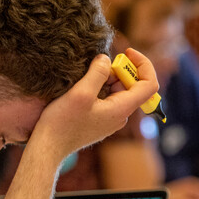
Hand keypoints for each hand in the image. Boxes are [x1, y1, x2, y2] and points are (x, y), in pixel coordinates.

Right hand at [33, 48, 159, 159]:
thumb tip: (106, 59)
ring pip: (118, 91)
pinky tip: (81, 89)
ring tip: (84, 78)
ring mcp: (110, 119)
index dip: (143, 64)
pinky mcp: (99, 121)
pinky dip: (99, 88)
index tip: (127, 51)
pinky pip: (107, 99)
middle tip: (96, 64)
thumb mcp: (80, 93)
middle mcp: (121, 116)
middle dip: (119, 70)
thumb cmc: (62, 123)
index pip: (150, 84)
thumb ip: (98, 73)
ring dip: (106, 79)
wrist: (48, 146)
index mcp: (122, 109)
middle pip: (132, 85)